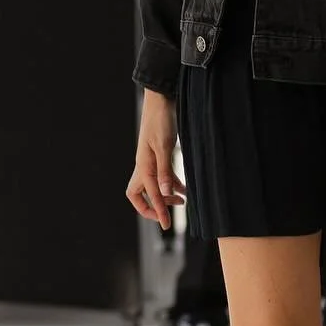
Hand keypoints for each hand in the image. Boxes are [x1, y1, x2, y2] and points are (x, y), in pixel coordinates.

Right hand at [126, 89, 185, 229]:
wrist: (161, 99)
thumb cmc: (161, 120)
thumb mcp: (164, 146)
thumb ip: (165, 170)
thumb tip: (165, 194)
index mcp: (143, 165)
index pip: (149, 195)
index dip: (157, 211)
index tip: (167, 226)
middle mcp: (144, 165)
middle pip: (141, 194)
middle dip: (154, 206)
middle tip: (169, 214)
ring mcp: (151, 160)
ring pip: (154, 186)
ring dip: (166, 196)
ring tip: (184, 201)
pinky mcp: (160, 154)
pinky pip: (163, 176)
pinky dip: (173, 184)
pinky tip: (185, 187)